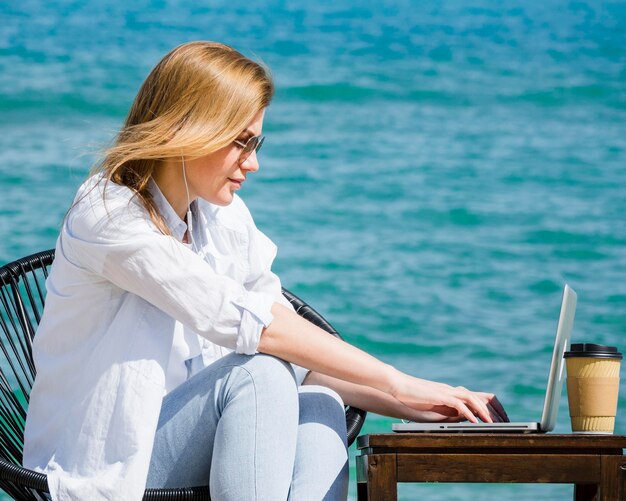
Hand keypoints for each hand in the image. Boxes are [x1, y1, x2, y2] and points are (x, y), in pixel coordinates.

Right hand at [390, 371, 507, 423]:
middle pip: (478, 396)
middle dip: (492, 410)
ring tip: (491, 423)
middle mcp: (451, 390)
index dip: (489, 407)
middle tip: (502, 423)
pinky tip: (474, 420)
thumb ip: (446, 410)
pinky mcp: (439, 395)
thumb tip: (460, 418)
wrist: (398, 386)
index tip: (498, 419)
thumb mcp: (433, 405)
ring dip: (483, 410)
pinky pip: (458, 403)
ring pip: (471, 398)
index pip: (476, 396)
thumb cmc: (412, 397)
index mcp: (451, 392)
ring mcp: (446, 391)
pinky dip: (468, 411)